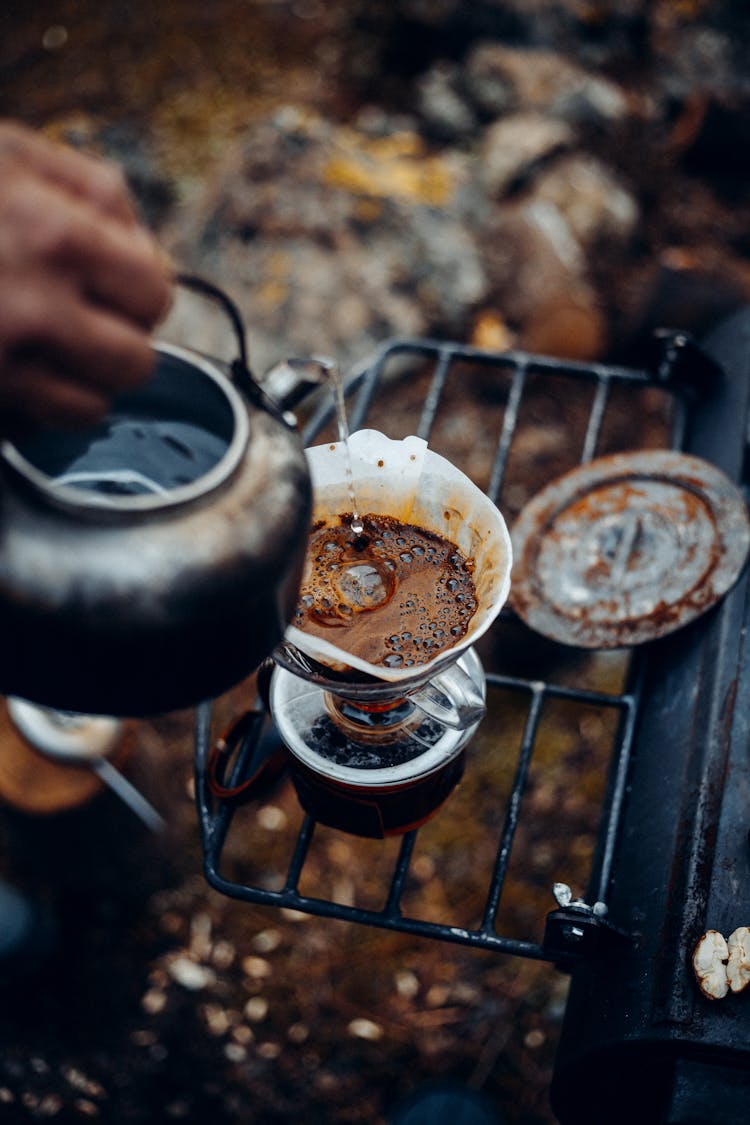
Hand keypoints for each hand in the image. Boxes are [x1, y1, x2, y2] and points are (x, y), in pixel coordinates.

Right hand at [0, 122, 172, 434]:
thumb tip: (143, 241)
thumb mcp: (6, 152)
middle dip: (118, 342)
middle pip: (135, 362)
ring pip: (91, 408)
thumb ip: (89, 187)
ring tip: (46, 346)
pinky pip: (36, 426)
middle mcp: (31, 310)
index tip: (120, 286)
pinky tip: (14, 368)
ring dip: (79, 382)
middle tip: (86, 320)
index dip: (140, 290)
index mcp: (53, 236)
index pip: (155, 293)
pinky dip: (35, 407)